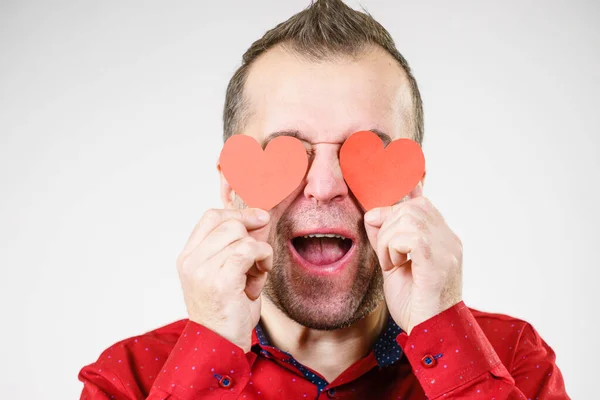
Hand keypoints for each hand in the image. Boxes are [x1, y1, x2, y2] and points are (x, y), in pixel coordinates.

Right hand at [176, 208, 272, 351]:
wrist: (221, 346)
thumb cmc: (228, 311)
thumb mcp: (228, 271)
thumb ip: (238, 245)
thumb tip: (260, 217)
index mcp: (188, 257)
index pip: (211, 216)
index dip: (238, 213)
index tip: (258, 219)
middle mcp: (190, 261)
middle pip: (229, 222)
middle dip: (252, 235)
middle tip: (257, 259)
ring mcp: (202, 271)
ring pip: (241, 236)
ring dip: (259, 252)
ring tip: (256, 274)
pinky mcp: (220, 281)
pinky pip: (248, 250)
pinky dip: (262, 258)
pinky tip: (260, 276)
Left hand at [364, 196, 462, 334]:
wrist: (430, 333)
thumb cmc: (413, 304)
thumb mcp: (393, 264)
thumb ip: (386, 238)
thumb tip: (372, 214)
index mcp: (442, 238)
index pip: (420, 202)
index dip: (394, 210)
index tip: (381, 232)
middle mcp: (449, 239)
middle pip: (412, 206)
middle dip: (388, 226)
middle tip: (387, 256)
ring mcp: (447, 249)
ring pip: (409, 217)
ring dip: (389, 239)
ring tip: (391, 262)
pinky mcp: (439, 262)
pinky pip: (411, 236)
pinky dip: (394, 248)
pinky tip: (396, 266)